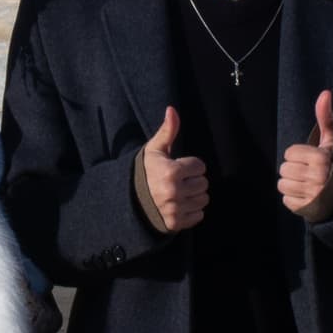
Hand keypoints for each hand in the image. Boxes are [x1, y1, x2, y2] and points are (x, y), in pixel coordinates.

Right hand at [136, 107, 208, 233]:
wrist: (128, 200)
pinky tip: (179, 205)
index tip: (179, 168)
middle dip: (193, 181)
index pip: (200, 166)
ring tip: (180, 193)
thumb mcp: (154, 150)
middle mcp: (174, 192)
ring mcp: (175, 209)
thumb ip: (167, 131)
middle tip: (179, 181)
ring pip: (203, 200)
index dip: (190, 166)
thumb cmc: (144, 172)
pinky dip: (192, 211)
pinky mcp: (175, 223)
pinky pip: (199, 215)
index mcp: (171, 172)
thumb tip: (172, 109)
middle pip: (203, 184)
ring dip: (194, 196)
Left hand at [279, 89, 332, 221]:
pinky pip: (287, 201)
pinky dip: (294, 198)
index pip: (289, 153)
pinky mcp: (309, 209)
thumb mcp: (332, 139)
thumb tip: (325, 93)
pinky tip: (306, 195)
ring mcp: (314, 195)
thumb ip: (326, 117)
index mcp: (322, 158)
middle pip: (284, 170)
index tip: (311, 159)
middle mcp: (319, 177)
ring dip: (292, 184)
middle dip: (293, 170)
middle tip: (308, 172)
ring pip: (283, 185)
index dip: (297, 155)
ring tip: (306, 183)